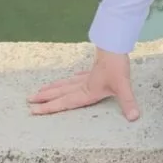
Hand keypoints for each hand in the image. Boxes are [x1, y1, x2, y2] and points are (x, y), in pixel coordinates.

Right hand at [26, 47, 140, 120]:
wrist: (116, 45)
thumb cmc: (117, 65)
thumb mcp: (123, 85)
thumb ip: (128, 102)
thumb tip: (134, 118)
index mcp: (87, 91)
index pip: (64, 102)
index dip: (49, 107)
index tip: (33, 110)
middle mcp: (84, 85)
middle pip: (61, 92)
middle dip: (45, 98)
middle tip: (29, 100)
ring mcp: (88, 76)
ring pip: (66, 83)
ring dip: (53, 88)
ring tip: (40, 90)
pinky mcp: (95, 69)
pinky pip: (79, 76)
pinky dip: (72, 78)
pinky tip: (71, 77)